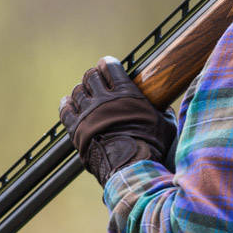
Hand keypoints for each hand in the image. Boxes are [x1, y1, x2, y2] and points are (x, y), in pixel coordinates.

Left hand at [59, 56, 176, 185]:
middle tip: (97, 80)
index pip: (111, 68)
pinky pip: (66, 110)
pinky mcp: (76, 129)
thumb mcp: (164, 125)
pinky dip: (67, 104)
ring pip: (77, 91)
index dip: (107, 64)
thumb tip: (166, 108)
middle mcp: (104, 100)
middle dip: (94, 76)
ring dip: (82, 90)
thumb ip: (162, 112)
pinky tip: (70, 103)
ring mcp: (88, 114)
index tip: (107, 64)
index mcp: (126, 94)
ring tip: (86, 94)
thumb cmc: (151, 147)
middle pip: (91, 77)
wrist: (130, 169)